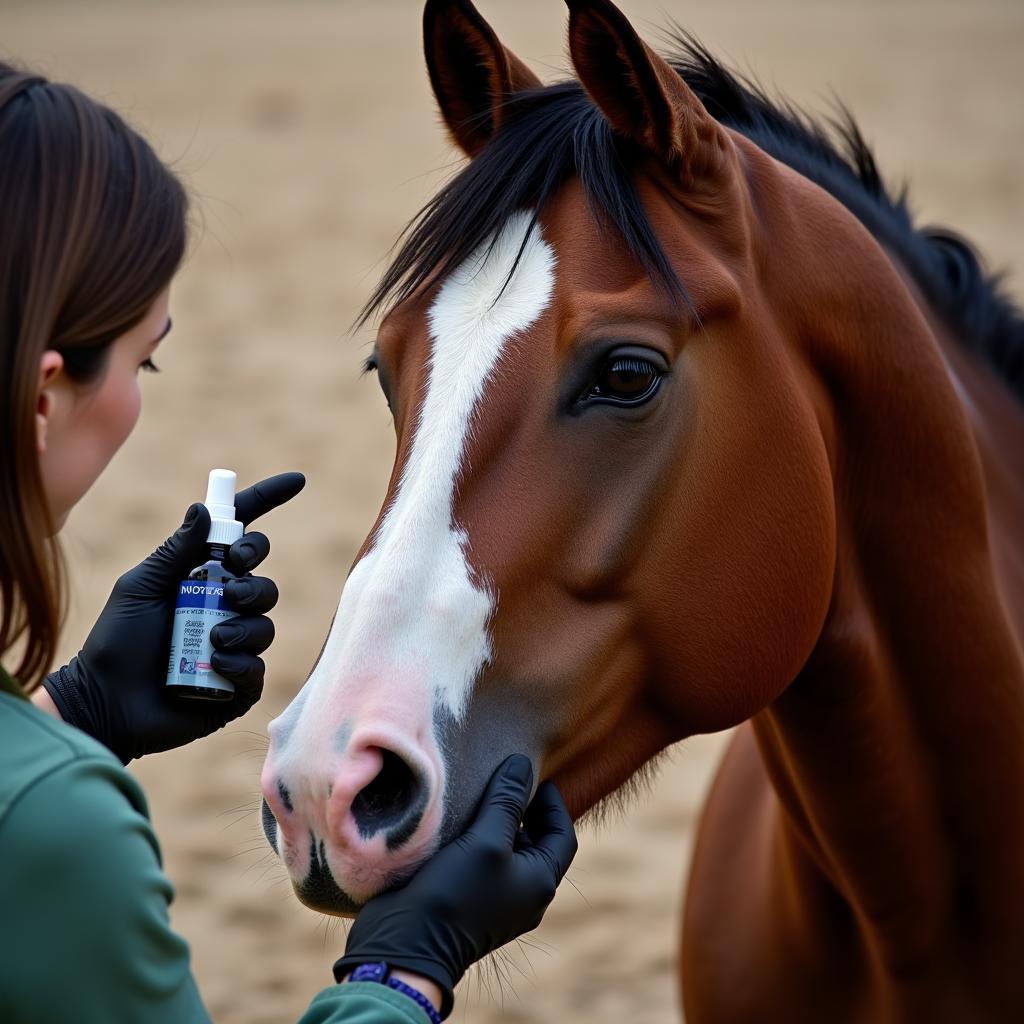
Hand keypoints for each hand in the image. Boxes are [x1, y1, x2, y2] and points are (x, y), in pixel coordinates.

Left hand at [43, 472, 304, 762]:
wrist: (106, 703)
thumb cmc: (117, 642)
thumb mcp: (141, 587)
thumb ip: (175, 551)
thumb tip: (203, 509)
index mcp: (203, 578)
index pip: (244, 536)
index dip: (269, 503)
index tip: (296, 481)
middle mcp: (224, 609)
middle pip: (263, 582)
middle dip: (252, 583)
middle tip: (228, 591)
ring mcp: (234, 647)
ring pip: (265, 624)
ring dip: (242, 627)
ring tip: (213, 640)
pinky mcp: (238, 684)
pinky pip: (257, 667)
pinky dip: (241, 662)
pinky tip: (217, 665)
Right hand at [333, 754, 577, 1018]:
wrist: (406, 945)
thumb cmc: (455, 892)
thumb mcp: (487, 840)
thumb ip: (507, 801)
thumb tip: (524, 764)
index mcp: (540, 882)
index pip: (562, 834)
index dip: (551, 801)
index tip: (531, 775)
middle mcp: (523, 892)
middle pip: (535, 840)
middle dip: (523, 807)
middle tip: (503, 777)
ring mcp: (495, 898)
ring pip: (506, 848)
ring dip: (497, 820)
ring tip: (478, 791)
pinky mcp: (467, 897)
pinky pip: (482, 859)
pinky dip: (477, 835)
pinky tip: (457, 817)